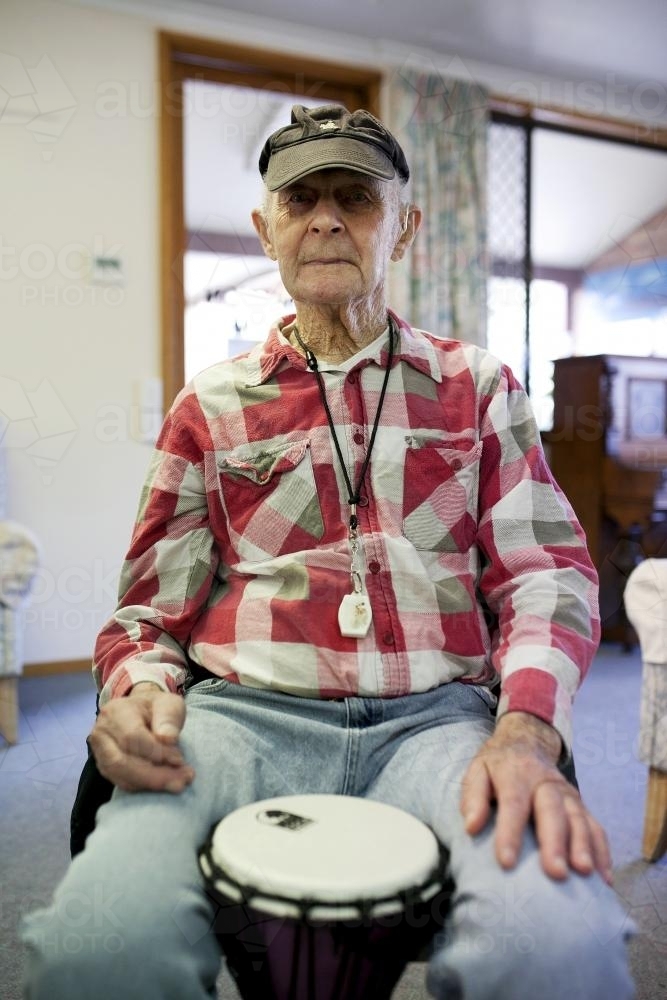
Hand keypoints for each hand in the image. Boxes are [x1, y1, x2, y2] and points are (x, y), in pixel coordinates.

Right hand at [89, 682, 194, 792]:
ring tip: (177, 783)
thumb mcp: (168, 704)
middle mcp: (101, 732)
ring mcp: (99, 752)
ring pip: (119, 775)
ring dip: (150, 783)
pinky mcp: (104, 767)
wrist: (142, 712)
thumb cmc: (157, 708)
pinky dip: (144, 786)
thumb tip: (168, 739)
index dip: (157, 752)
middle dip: (154, 775)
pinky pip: (121, 783)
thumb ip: (169, 718)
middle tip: (182, 780)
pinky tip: (163, 784)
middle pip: (121, 761)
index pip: (132, 737)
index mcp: (116, 711)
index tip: (179, 759)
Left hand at [460, 711, 611, 882]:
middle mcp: (545, 783)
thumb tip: (471, 827)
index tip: (506, 862)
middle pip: (552, 811)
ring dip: (583, 846)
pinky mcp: (581, 804)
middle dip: (555, 843)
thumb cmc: (498, 765)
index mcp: (515, 774)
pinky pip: (596, 826)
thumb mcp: (477, 771)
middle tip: (555, 873)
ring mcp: (567, 793)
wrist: (527, 740)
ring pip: (578, 818)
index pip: (513, 804)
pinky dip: (602, 851)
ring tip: (584, 873)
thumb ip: (473, 797)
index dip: (510, 833)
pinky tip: (604, 878)